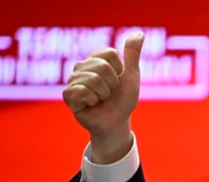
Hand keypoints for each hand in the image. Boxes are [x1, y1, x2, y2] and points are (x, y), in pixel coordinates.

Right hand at [63, 32, 144, 162]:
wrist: (116, 122)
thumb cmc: (123, 100)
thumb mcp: (131, 75)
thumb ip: (132, 54)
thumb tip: (139, 32)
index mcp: (96, 59)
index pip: (110, 54)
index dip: (119, 71)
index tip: (117, 81)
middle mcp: (82, 66)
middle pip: (102, 67)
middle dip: (112, 85)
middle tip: (109, 94)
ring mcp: (73, 80)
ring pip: (93, 79)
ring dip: (103, 94)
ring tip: (100, 100)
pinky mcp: (68, 94)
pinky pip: (81, 91)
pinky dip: (92, 101)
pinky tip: (91, 104)